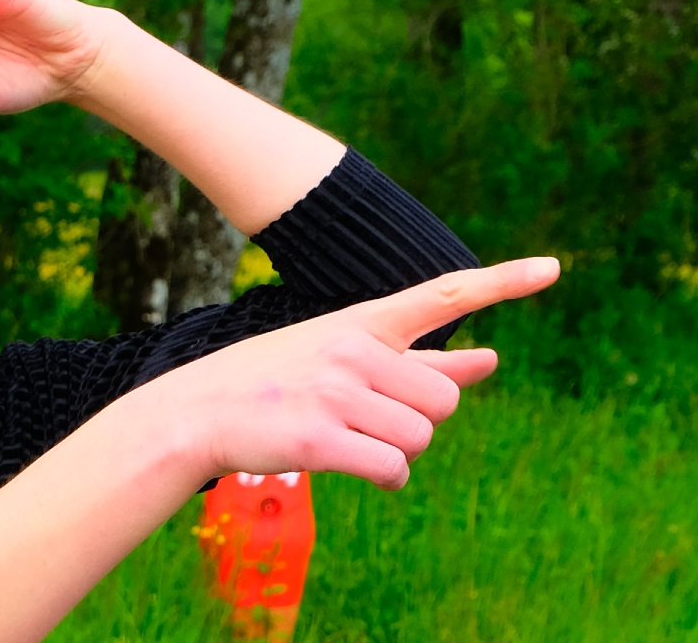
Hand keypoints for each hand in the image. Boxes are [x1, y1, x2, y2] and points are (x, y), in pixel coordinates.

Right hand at [123, 257, 560, 489]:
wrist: (192, 414)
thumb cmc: (269, 384)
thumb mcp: (339, 355)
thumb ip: (418, 359)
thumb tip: (489, 359)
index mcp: (359, 324)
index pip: (442, 295)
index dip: (502, 282)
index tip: (553, 268)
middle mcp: (352, 351)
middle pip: (444, 397)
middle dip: (421, 420)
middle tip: (374, 421)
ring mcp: (335, 394)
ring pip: (421, 437)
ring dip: (400, 452)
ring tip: (355, 442)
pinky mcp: (321, 439)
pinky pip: (394, 468)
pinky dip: (387, 477)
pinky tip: (362, 470)